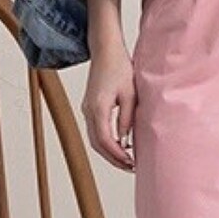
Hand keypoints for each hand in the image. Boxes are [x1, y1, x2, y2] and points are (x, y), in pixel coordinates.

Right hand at [81, 39, 136, 171]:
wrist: (105, 50)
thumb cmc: (119, 67)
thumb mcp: (130, 94)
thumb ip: (127, 118)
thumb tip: (126, 140)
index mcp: (98, 108)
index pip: (106, 140)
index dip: (118, 155)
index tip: (131, 162)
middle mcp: (88, 111)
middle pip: (97, 144)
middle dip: (113, 158)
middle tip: (130, 167)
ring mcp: (86, 109)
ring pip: (95, 140)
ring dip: (109, 152)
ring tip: (126, 159)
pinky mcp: (90, 107)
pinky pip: (95, 131)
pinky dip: (106, 142)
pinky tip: (120, 145)